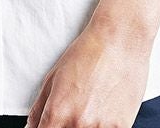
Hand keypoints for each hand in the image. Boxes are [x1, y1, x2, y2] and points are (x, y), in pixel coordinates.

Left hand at [25, 20, 151, 127]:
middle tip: (74, 110)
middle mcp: (77, 124)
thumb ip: (39, 108)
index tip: (52, 125)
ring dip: (85, 126)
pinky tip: (104, 112)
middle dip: (65, 126)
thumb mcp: (54, 76)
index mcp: (57, 112)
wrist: (120, 40)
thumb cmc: (87, 53)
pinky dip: (102, 126)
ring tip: (91, 109)